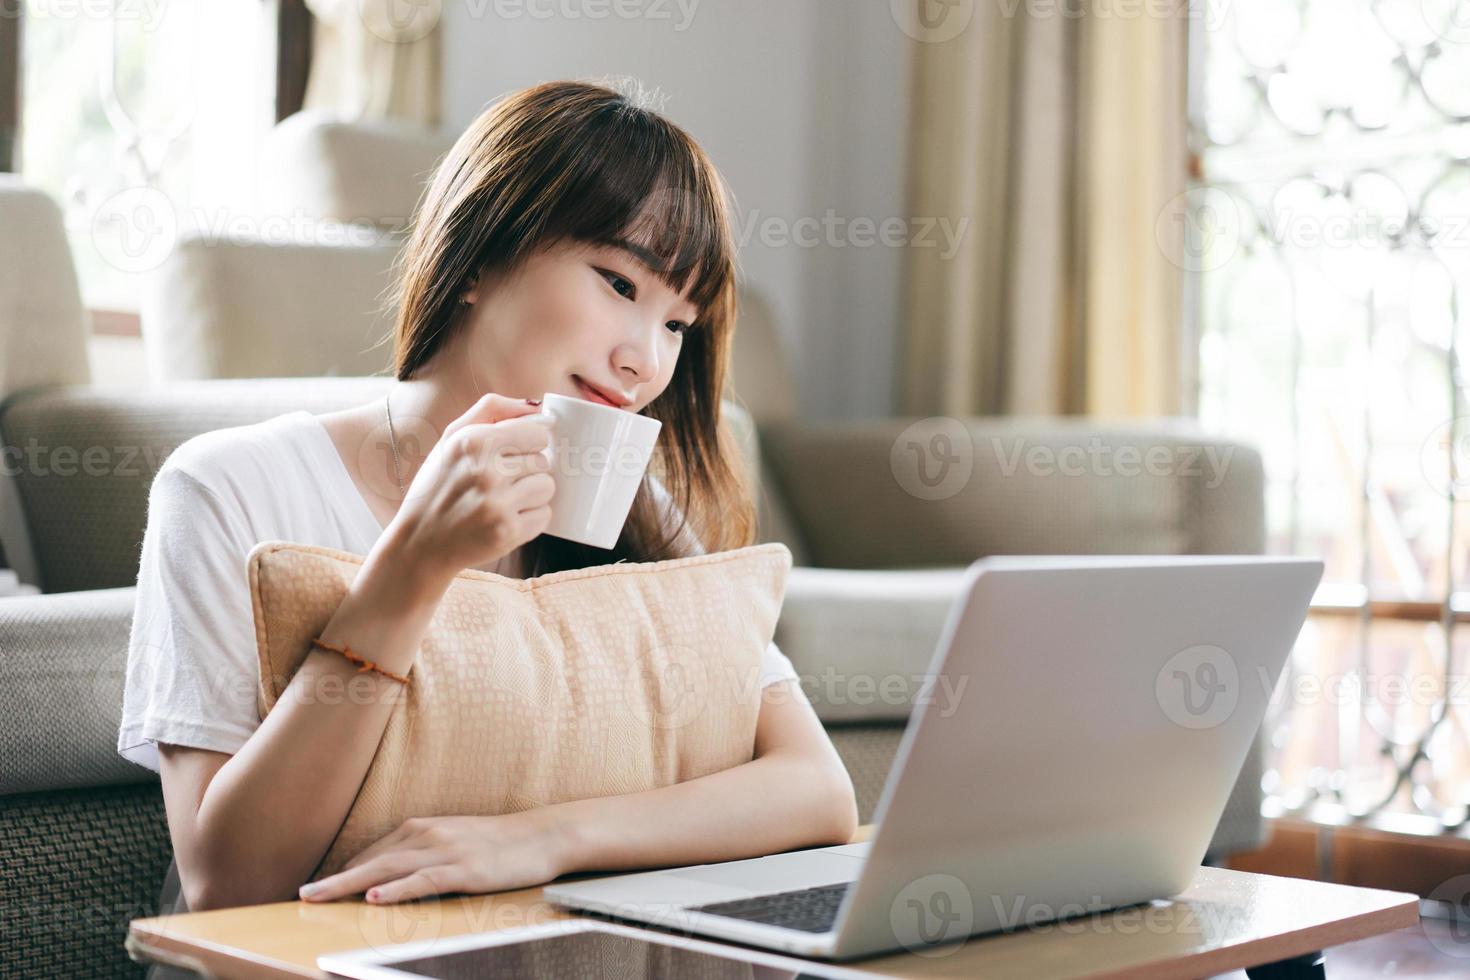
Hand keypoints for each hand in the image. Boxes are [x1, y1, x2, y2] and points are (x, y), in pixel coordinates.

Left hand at [297, 811, 568, 903]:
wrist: (543, 835)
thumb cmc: (500, 842)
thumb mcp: (455, 839)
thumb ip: (424, 851)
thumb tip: (393, 873)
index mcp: (424, 827)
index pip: (374, 852)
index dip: (345, 871)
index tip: (320, 889)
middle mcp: (429, 835)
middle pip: (372, 860)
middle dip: (335, 878)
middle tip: (303, 894)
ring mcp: (446, 852)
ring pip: (388, 869)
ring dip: (349, 883)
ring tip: (319, 897)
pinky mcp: (465, 871)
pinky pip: (424, 881)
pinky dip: (397, 890)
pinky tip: (374, 898)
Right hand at [386, 393, 555, 585]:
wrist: (419, 543)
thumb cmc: (438, 485)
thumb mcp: (452, 438)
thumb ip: (492, 409)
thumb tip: (536, 406)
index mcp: (474, 441)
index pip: (538, 434)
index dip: (527, 444)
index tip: (511, 454)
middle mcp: (487, 471)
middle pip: (544, 461)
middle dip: (527, 470)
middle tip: (500, 482)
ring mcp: (498, 504)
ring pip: (548, 487)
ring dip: (532, 494)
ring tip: (504, 500)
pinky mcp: (508, 533)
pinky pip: (544, 516)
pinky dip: (530, 518)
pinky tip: (505, 518)